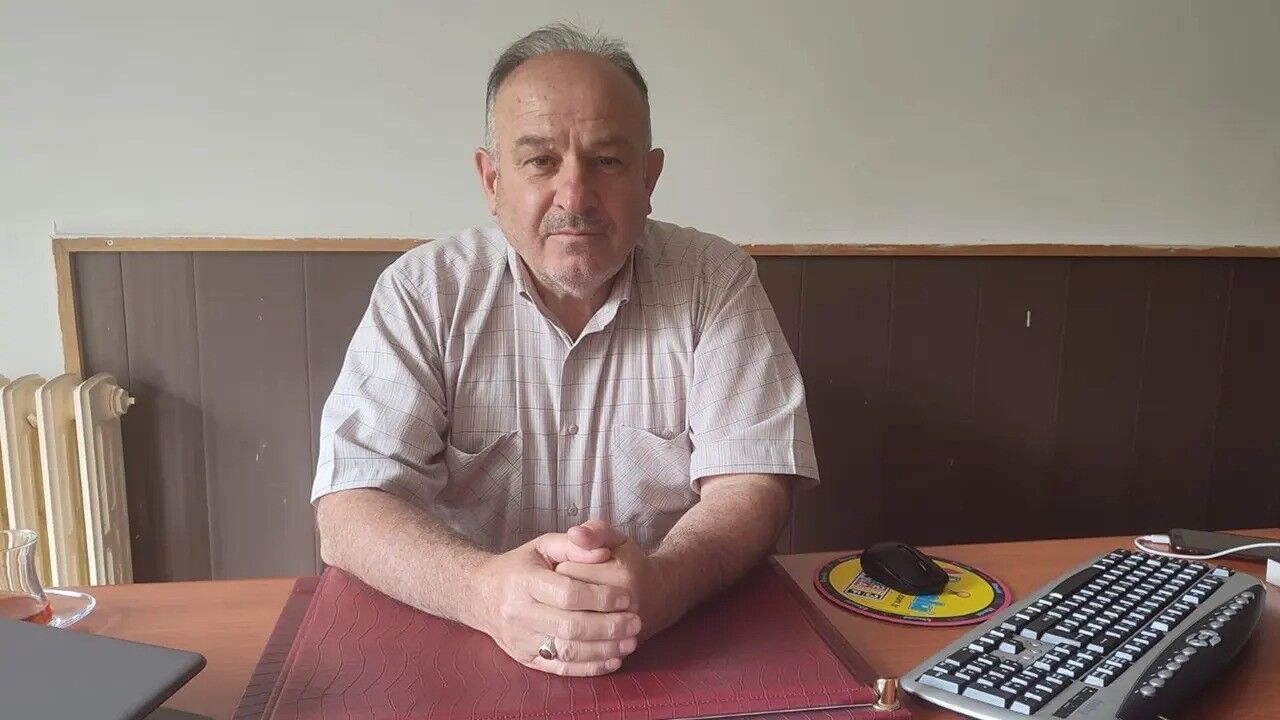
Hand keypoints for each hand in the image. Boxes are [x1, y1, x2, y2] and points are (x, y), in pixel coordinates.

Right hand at [473, 531, 640, 675]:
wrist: (481, 594)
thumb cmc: (520, 566)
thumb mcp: (543, 545)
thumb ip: (575, 545)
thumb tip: (603, 552)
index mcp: (523, 581)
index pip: (568, 593)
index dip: (600, 597)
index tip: (626, 598)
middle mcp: (518, 613)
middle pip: (570, 626)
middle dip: (608, 626)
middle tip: (636, 622)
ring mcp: (520, 639)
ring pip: (567, 651)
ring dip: (603, 650)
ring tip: (630, 642)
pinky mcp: (525, 659)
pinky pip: (560, 668)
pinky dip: (589, 668)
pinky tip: (612, 660)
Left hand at [555, 521, 682, 641]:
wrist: (661, 597)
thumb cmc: (631, 564)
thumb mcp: (617, 540)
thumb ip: (594, 532)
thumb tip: (575, 534)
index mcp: (620, 576)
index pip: (567, 573)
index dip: (559, 568)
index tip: (566, 566)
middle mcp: (623, 607)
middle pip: (566, 604)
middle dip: (556, 595)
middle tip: (565, 588)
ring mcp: (621, 634)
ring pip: (569, 633)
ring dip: (560, 620)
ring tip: (568, 607)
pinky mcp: (617, 652)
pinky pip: (580, 655)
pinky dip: (567, 644)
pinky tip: (568, 630)